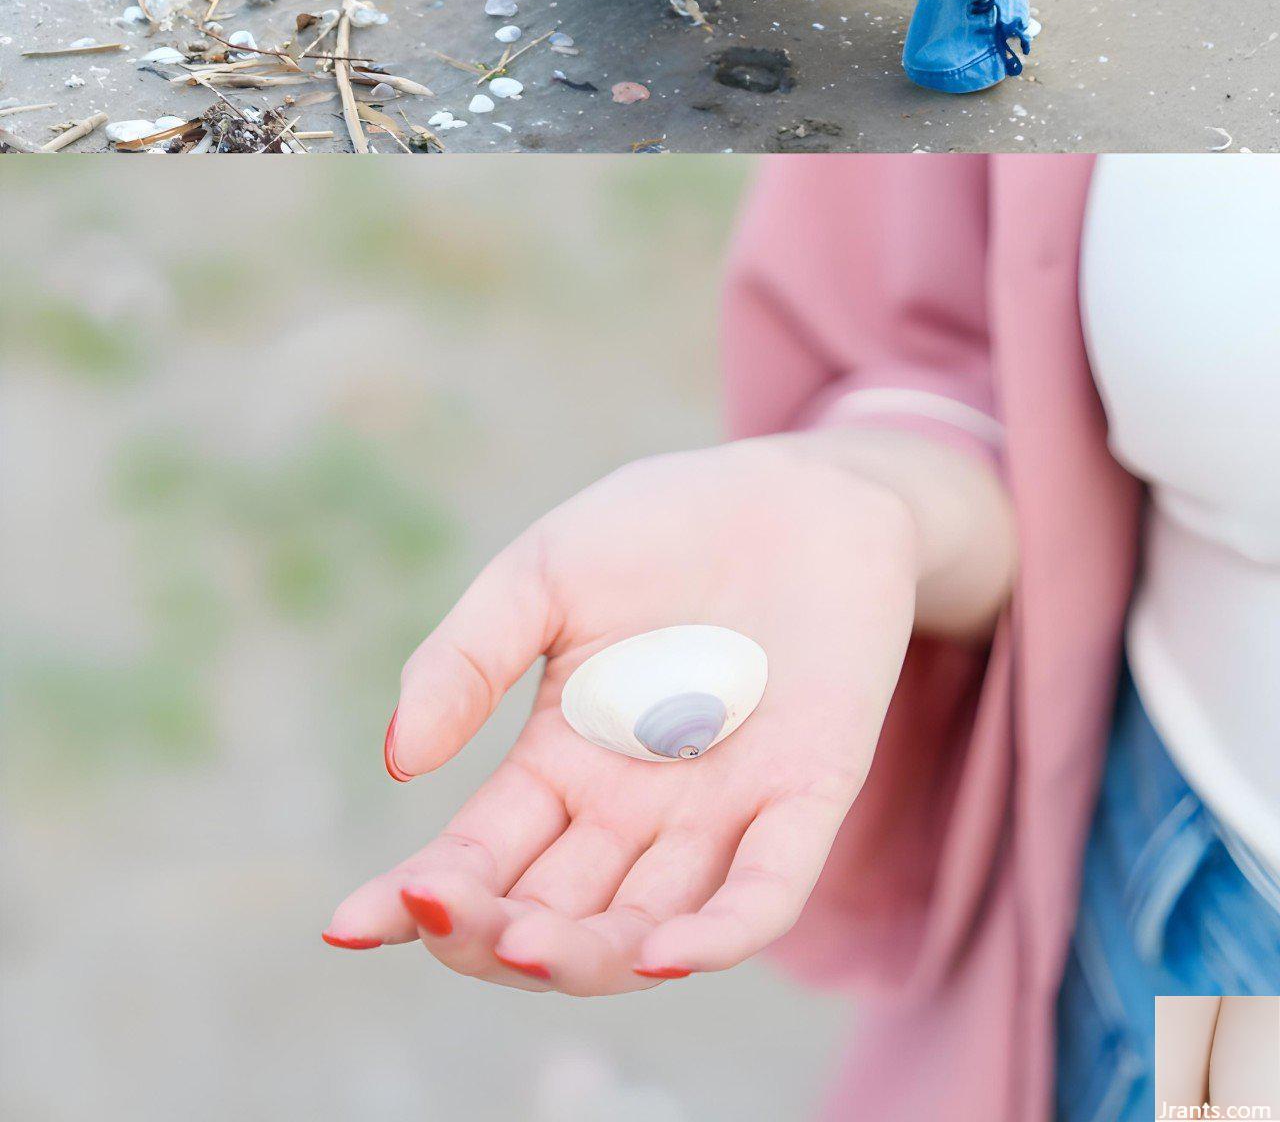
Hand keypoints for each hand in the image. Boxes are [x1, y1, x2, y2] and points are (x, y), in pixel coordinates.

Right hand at [324, 439, 919, 992]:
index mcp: (561, 764)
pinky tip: (662, 954)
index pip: (479, 859)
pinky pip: (764, 892)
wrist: (799, 487)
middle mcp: (634, 811)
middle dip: (489, 935)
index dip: (416, 899)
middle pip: (552, 916)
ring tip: (524, 943)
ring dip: (585, 955)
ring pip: (645, 927)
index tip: (347, 925)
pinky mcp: (805, 796)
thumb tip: (398, 761)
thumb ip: (469, 657)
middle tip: (442, 913)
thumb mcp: (544, 573)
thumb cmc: (663, 527)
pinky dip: (717, 934)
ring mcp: (721, 813)